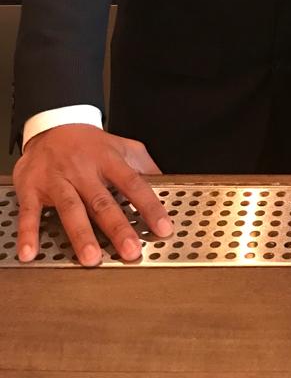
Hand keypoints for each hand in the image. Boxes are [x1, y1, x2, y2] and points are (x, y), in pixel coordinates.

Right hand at [13, 124, 173, 267]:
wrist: (53, 126)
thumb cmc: (90, 144)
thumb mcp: (122, 146)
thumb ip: (144, 165)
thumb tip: (167, 183)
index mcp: (109, 160)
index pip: (134, 184)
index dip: (149, 206)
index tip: (163, 228)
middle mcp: (84, 170)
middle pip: (102, 201)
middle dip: (118, 227)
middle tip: (131, 250)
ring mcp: (58, 179)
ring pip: (71, 208)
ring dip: (81, 234)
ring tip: (91, 257)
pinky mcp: (32, 187)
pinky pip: (30, 212)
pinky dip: (29, 232)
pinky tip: (31, 252)